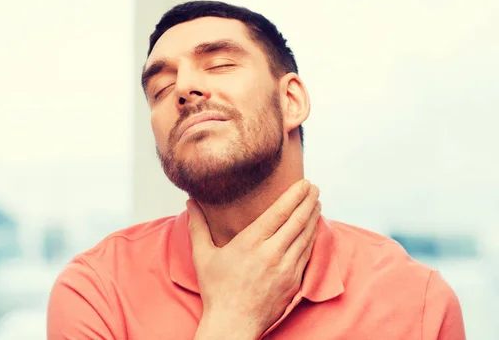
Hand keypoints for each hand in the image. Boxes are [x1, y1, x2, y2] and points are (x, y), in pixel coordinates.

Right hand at [189, 180, 320, 339]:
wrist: (233, 325)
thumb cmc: (217, 291)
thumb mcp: (202, 256)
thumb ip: (198, 226)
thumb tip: (190, 203)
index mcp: (250, 243)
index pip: (279, 213)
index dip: (294, 195)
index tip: (303, 183)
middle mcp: (271, 254)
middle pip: (297, 221)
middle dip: (308, 201)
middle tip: (314, 188)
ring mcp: (285, 269)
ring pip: (306, 237)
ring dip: (313, 217)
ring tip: (316, 203)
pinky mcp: (293, 282)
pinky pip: (307, 254)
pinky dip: (312, 238)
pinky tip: (313, 229)